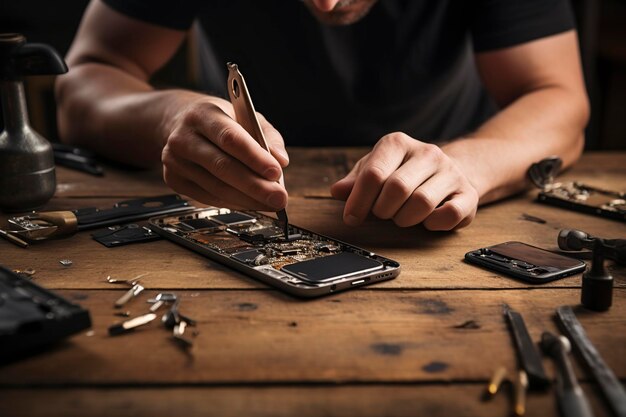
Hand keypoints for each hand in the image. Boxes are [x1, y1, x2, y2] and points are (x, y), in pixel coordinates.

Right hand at [161, 96, 288, 209]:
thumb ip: (268, 136)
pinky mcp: (173, 179)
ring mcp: (175, 160)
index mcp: (203, 114)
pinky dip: (233, 203)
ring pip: (216, 187)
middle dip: (255, 186)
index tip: (276, 173)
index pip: (230, 138)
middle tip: (279, 199)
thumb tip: (281, 161)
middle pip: (222, 166)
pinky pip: (208, 198)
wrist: (179, 123)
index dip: (254, 157)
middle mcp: (183, 137)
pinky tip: (250, 203)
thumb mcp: (246, 116)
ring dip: (247, 200)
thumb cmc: (220, 121)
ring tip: (270, 204)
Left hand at [330, 133, 478, 229]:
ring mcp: (450, 172)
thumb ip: (355, 182)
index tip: (351, 217)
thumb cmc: (404, 173)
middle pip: (397, 189)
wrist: (451, 170)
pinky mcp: (468, 193)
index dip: (358, 201)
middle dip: (383, 210)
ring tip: (402, 216)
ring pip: (422, 203)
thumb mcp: (375, 170)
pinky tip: (427, 220)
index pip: (374, 173)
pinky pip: (449, 215)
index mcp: (398, 144)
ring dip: (405, 219)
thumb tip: (338, 191)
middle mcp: (427, 153)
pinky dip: (433, 224)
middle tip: (382, 214)